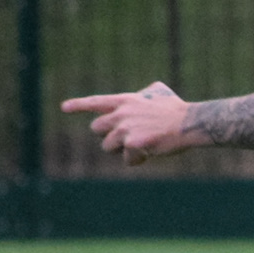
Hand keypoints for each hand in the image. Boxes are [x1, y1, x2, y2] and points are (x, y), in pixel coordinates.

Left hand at [66, 82, 199, 164]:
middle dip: (108, 134)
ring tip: (140, 146)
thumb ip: (143, 94)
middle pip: (97, 128)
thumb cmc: (177, 109)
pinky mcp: (133, 144)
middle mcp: (121, 113)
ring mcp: (125, 129)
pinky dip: (136, 160)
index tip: (64, 108)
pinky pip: (126, 159)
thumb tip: (142, 94)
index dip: (78, 105)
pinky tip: (150, 154)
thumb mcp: (159, 92)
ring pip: (108, 146)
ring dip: (121, 149)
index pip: (96, 102)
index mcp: (125, 100)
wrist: (189, 122)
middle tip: (125, 137)